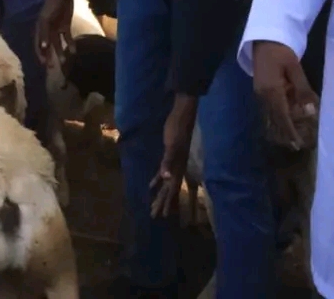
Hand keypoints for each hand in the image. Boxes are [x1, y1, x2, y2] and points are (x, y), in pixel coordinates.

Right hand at [34, 0, 73, 65]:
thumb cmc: (52, 6)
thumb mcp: (45, 20)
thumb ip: (44, 33)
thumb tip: (43, 47)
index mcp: (40, 29)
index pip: (38, 45)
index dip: (40, 54)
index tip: (44, 64)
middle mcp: (47, 31)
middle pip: (47, 47)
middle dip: (49, 56)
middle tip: (52, 68)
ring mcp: (56, 29)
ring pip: (57, 44)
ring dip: (60, 52)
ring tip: (64, 62)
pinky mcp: (65, 26)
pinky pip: (67, 37)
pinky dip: (70, 44)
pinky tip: (74, 51)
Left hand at [150, 94, 197, 217]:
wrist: (182, 117)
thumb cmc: (176, 131)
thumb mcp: (171, 147)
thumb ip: (168, 163)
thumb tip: (165, 179)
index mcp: (177, 169)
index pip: (170, 191)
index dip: (165, 203)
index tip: (160, 216)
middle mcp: (177, 169)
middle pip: (168, 190)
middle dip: (162, 203)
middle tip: (154, 216)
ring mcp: (174, 163)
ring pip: (166, 183)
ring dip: (160, 194)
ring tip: (154, 205)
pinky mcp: (169, 155)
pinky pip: (163, 172)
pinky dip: (157, 180)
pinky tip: (151, 185)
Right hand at [253, 40, 317, 149]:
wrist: (264, 41)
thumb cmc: (282, 53)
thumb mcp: (296, 69)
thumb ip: (302, 90)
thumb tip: (309, 112)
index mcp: (271, 90)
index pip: (282, 115)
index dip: (290, 130)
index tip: (297, 143)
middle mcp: (262, 95)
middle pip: (274, 118)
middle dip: (284, 132)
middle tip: (295, 146)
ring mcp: (259, 93)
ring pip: (269, 115)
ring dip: (279, 127)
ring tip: (288, 139)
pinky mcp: (259, 91)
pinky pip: (267, 109)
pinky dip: (275, 118)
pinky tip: (281, 123)